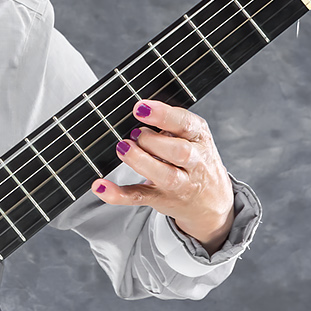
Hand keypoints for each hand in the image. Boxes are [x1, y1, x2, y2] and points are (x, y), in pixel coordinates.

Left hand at [92, 98, 235, 253]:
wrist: (210, 202)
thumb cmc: (194, 160)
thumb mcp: (192, 136)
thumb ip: (170, 124)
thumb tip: (138, 111)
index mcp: (200, 138)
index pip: (187, 124)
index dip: (163, 115)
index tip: (141, 108)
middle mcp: (194, 163)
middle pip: (180, 151)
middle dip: (152, 140)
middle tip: (135, 133)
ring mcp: (178, 184)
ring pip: (164, 175)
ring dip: (140, 160)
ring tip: (123, 148)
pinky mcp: (160, 199)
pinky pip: (139, 198)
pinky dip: (117, 194)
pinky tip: (100, 186)